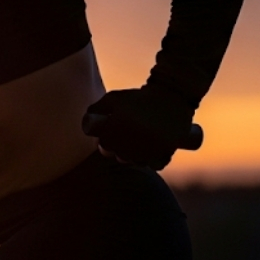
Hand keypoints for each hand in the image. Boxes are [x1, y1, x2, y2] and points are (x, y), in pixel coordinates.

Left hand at [81, 86, 197, 169]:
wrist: (171, 95)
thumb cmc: (139, 98)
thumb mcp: (113, 98)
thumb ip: (97, 109)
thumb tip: (88, 119)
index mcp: (114, 132)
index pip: (104, 146)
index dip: (105, 141)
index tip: (109, 134)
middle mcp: (129, 145)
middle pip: (118, 156)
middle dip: (118, 148)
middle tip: (125, 137)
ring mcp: (148, 151)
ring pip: (136, 162)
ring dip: (135, 155)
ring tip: (138, 142)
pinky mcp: (166, 153)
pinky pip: (155, 164)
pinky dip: (153, 160)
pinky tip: (152, 151)